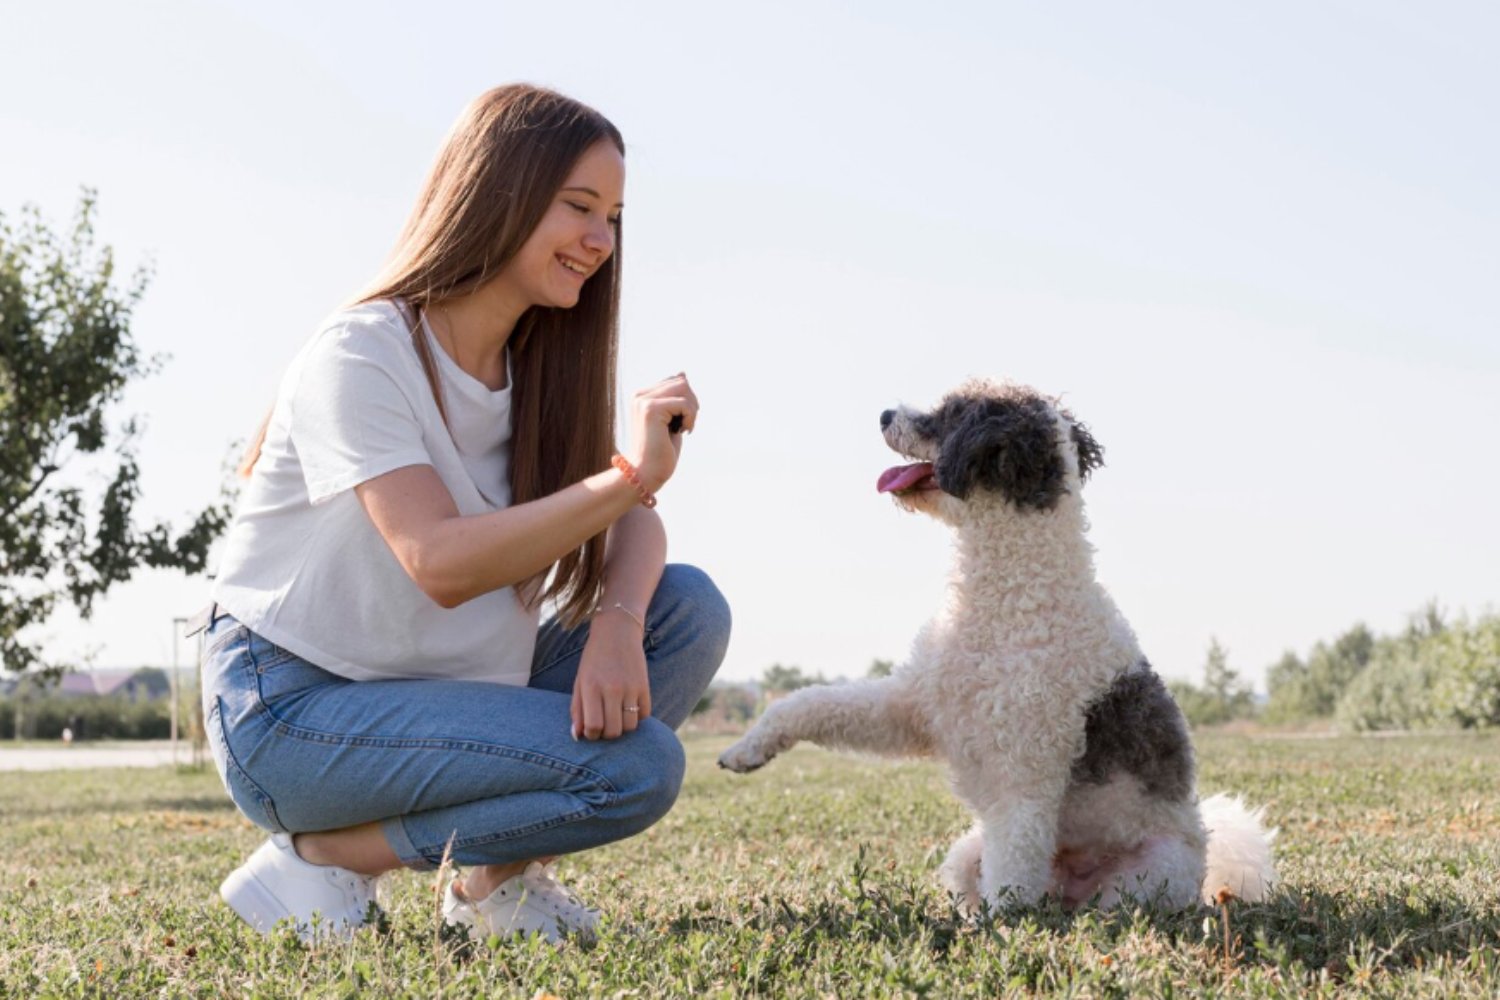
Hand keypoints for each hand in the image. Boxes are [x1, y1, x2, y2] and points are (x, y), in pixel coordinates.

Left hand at [571, 611, 651, 739]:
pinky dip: (637, 717)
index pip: (593, 726)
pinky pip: (644, 715)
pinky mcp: (645, 686)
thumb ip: (577, 709)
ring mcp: (630, 688)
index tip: (591, 730)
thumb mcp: (580, 681)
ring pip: (630, 726)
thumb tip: (577, 736)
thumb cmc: (594, 658)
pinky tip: (629, 708)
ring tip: (617, 717)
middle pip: (613, 731)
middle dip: (607, 735)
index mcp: (591, 687)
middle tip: (604, 725)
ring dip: (623, 728)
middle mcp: (612, 688)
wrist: (617, 631)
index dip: (591, 735)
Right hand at [627, 373, 698, 491]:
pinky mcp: (650, 409)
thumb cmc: (660, 452)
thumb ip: (676, 398)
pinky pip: (684, 403)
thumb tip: (683, 374)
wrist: (645, 474)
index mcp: (642, 396)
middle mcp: (640, 395)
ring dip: (692, 410)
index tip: (682, 421)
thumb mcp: (672, 420)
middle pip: (681, 382)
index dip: (687, 400)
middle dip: (692, 403)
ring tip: (684, 427)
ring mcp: (643, 401)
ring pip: (683, 388)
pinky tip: (683, 431)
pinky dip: (690, 418)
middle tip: (686, 425)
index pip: (675, 381)